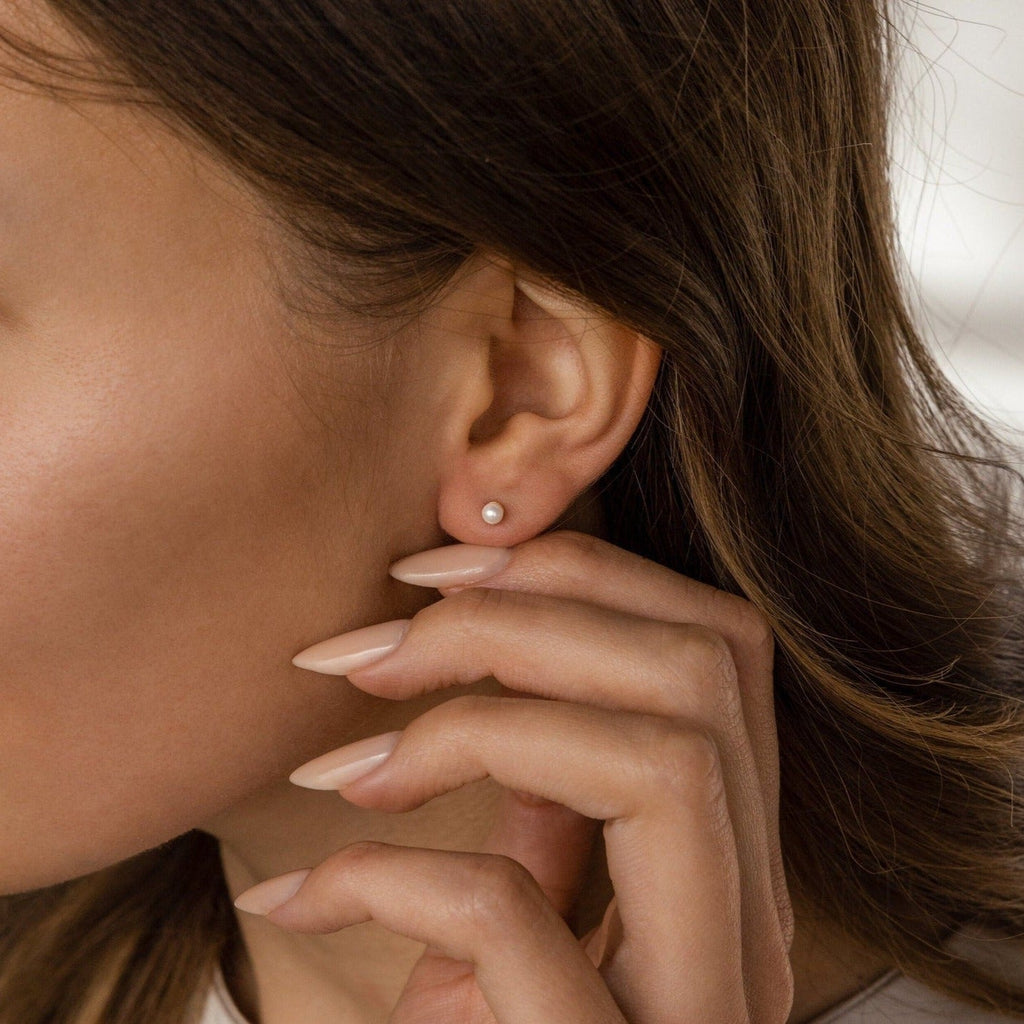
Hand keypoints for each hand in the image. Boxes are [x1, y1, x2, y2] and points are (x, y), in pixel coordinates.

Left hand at [235, 530, 794, 1022]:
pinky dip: (401, 873)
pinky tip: (310, 888)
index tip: (433, 570)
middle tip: (369, 645)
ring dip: (474, 718)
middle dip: (522, 613)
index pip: (720, 651)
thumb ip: (541, 832)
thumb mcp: (530, 935)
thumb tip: (453, 720)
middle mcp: (748, 929)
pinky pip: (520, 917)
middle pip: (705, 671)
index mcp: (728, 869)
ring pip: (666, 759)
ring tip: (344, 760)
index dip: (581, 572)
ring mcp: (706, 1008)